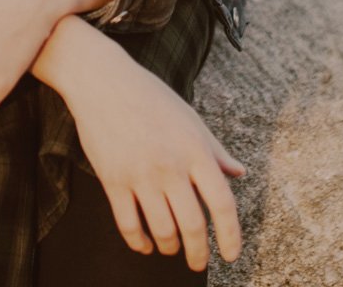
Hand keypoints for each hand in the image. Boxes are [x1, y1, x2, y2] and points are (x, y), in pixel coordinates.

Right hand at [61, 37, 244, 273]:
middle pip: (193, 225)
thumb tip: (240, 173)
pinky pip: (128, 225)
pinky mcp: (112, 180)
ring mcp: (140, 174)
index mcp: (194, 149)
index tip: (230, 255)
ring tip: (171, 247)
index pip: (222, 203)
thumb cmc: (150, 96)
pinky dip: (138, 242)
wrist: (103, 81)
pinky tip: (144, 244)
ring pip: (162, 231)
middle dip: (199, 254)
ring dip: (170, 247)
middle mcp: (170, 165)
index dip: (231, 236)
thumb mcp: (189, 117)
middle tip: (198, 262)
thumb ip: (215, 149)